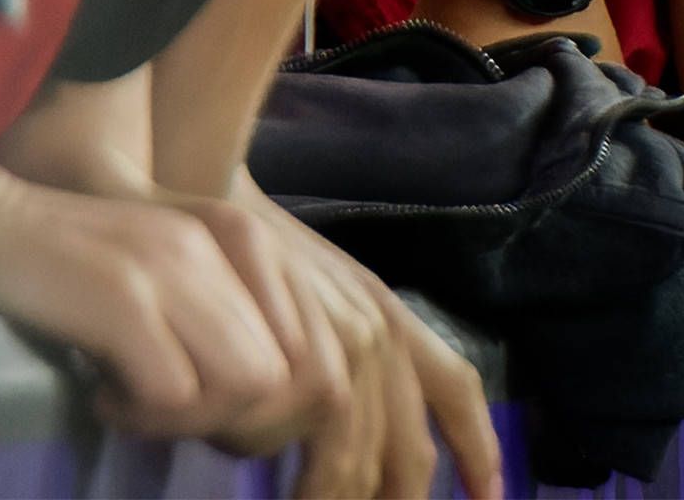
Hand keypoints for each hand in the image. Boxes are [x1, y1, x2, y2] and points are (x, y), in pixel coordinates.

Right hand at [0, 156, 299, 445]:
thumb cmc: (48, 258)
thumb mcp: (153, 274)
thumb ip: (210, 313)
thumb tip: (257, 396)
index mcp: (238, 238)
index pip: (317, 348)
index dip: (270, 403)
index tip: (199, 407)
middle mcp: (219, 246)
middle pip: (291, 378)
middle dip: (233, 419)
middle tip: (163, 413)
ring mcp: (174, 268)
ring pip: (245, 389)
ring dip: (189, 419)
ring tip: (128, 403)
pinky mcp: (123, 298)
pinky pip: (174, 396)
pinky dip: (138, 416)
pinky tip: (96, 395)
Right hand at [193, 184, 506, 499]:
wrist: (193, 212)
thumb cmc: (238, 259)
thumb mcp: (306, 297)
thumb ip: (331, 352)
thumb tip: (327, 429)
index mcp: (387, 315)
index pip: (453, 386)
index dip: (478, 445)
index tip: (490, 495)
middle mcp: (381, 330)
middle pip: (410, 447)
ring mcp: (349, 347)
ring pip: (363, 458)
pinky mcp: (312, 364)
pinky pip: (326, 448)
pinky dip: (312, 486)